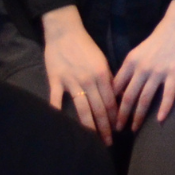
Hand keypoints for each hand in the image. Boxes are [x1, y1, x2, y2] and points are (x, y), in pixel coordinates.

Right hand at [40, 6, 115, 144]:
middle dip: (105, 128)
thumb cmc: (86, 46)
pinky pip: (56, 100)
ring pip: (82, 109)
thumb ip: (108, 80)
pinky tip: (60, 127)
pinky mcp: (56, 80)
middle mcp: (89, 80)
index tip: (118, 130)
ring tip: (92, 140)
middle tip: (108, 143)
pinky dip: (58, 114)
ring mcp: (72, 81)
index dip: (115, 118)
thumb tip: (116, 99)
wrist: (65, 31)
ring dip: (89, 127)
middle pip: (99, 109)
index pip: (112, 101)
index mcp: (103, 74)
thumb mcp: (102, 61)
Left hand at [113, 0, 174, 131]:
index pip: (116, 86)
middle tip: (117, 129)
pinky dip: (164, 108)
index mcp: (131, 62)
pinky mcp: (174, 73)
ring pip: (145, 98)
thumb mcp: (137, 53)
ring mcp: (158, 71)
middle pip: (129, 96)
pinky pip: (168, 94)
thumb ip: (129, 70)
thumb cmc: (156, 40)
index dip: (111, 103)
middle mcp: (142, 68)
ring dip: (138, 116)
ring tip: (134, 129)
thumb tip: (118, 89)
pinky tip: (160, 120)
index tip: (107, 115)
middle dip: (122, 115)